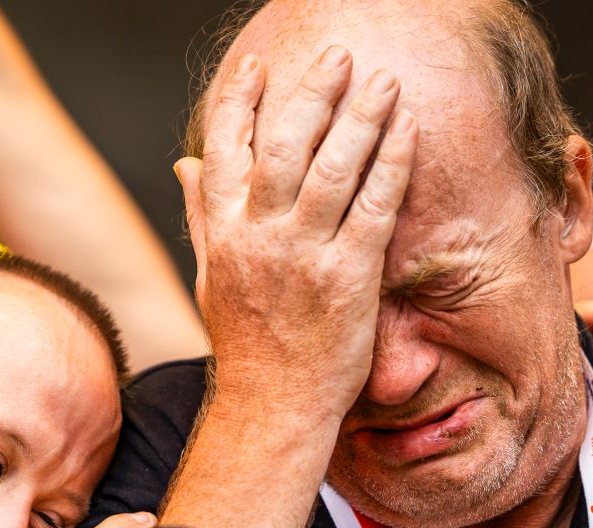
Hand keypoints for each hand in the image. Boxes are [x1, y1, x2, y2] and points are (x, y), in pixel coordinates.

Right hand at [173, 47, 417, 420]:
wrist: (273, 406)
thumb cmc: (245, 343)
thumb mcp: (210, 274)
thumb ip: (201, 213)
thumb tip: (184, 165)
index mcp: (224, 233)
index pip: (224, 150)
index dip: (239, 102)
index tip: (257, 64)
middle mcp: (260, 238)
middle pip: (284, 146)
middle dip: (313, 93)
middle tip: (339, 55)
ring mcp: (305, 257)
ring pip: (333, 169)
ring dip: (362, 116)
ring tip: (384, 79)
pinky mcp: (349, 278)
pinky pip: (375, 208)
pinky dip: (392, 164)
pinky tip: (408, 130)